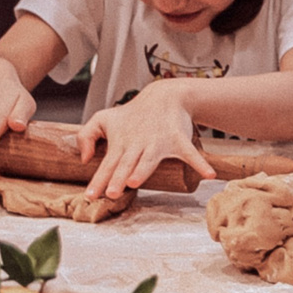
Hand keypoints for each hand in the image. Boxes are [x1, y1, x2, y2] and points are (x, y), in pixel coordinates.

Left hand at [75, 83, 214, 200]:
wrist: (165, 96)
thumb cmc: (133, 113)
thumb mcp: (104, 118)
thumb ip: (86, 136)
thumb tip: (85, 159)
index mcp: (120, 142)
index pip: (106, 164)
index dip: (98, 180)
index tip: (90, 196)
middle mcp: (137, 143)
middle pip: (126, 163)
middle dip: (118, 178)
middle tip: (111, 193)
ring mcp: (158, 142)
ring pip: (149, 158)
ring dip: (143, 169)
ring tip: (136, 181)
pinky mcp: (177, 140)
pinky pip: (189, 153)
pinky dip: (199, 163)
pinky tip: (207, 174)